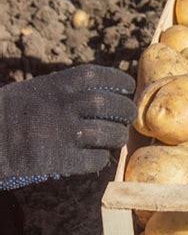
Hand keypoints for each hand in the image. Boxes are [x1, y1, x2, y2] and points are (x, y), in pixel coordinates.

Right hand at [0, 65, 135, 189]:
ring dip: (117, 136)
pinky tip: (96, 158)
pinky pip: (94, 159)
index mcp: (53, 85)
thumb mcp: (30, 93)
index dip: (117, 80)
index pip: (95, 75)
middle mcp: (62, 106)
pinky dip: (100, 159)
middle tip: (127, 116)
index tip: (128, 86)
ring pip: (108, 133)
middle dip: (124, 110)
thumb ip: (59, 91)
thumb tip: (93, 94)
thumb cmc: (4, 117)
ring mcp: (63, 133)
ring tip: (116, 138)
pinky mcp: (60, 159)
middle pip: (109, 104)